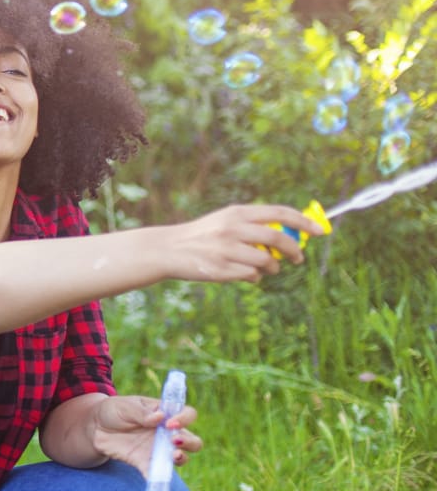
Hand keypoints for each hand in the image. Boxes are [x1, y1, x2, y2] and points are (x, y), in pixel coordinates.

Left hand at [92, 394, 202, 474]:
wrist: (95, 427)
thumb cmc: (114, 410)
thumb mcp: (125, 405)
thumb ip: (141, 412)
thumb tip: (159, 417)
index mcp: (165, 414)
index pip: (187, 414)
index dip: (184, 419)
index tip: (170, 423)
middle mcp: (167, 433)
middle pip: (192, 441)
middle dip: (189, 443)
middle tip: (174, 440)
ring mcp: (158, 449)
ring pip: (180, 458)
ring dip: (180, 459)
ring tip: (172, 456)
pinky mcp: (145, 462)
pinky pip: (155, 472)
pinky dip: (157, 477)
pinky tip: (154, 478)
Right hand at [158, 203, 323, 282]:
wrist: (168, 249)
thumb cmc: (203, 236)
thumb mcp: (226, 222)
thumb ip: (255, 225)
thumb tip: (293, 235)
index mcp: (236, 213)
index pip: (279, 213)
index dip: (304, 222)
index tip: (320, 231)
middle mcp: (233, 229)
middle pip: (278, 238)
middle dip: (294, 250)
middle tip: (298, 258)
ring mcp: (227, 250)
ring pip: (267, 261)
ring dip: (272, 267)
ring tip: (263, 268)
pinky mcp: (222, 269)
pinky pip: (252, 276)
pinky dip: (254, 277)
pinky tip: (241, 274)